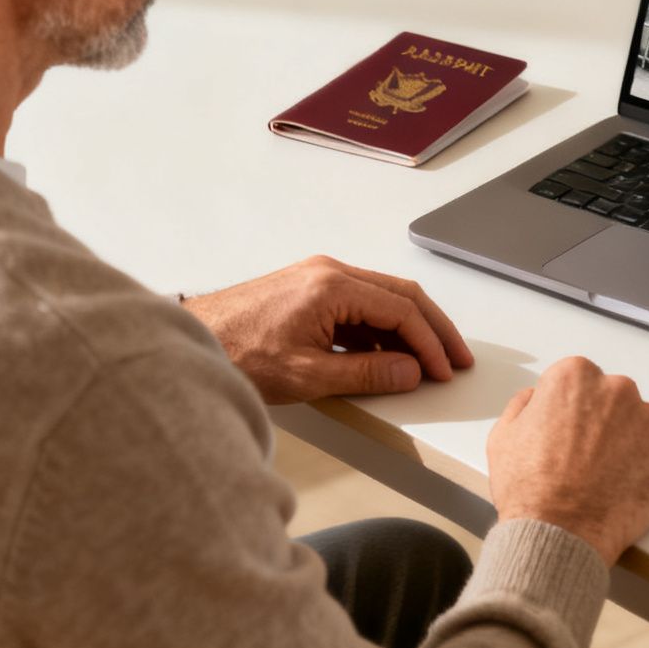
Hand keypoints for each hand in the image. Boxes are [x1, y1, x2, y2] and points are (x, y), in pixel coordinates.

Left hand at [183, 255, 474, 404]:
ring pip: (381, 298)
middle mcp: (329, 272)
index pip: (402, 310)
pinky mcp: (308, 290)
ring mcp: (318, 278)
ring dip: (407, 330)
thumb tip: (410, 371)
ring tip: (426, 363)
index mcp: (332, 286)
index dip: (430, 343)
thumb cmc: (238, 353)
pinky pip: (358, 305)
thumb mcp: (308, 375)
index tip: (444, 370)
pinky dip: (380, 330)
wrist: (192, 341)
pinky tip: (386, 356)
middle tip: (456, 358)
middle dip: (433, 329)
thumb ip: (367, 373)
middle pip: (401, 296)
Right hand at [486, 356, 648, 566]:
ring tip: (604, 475)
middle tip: (584, 457)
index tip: (566, 433)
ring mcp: (648, 419)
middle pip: (612, 397)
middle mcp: (616, 388)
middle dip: (601, 421)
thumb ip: (523, 405)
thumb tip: (536, 399)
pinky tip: (624, 484)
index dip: (568, 410)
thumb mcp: (503, 436)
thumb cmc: (530, 489)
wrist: (560, 534)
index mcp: (574, 376)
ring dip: (627, 440)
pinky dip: (648, 464)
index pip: (578, 380)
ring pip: (639, 421)